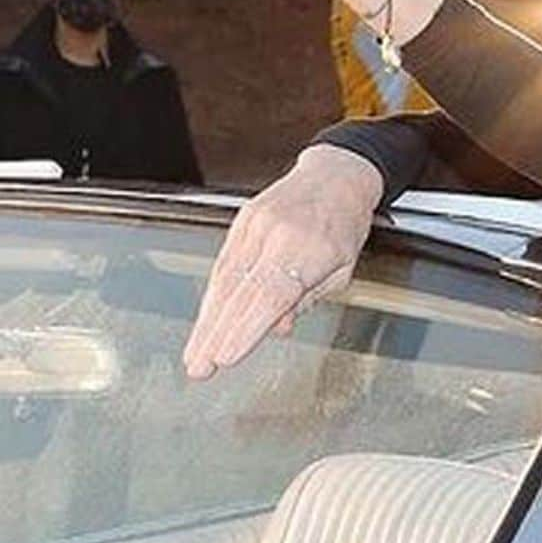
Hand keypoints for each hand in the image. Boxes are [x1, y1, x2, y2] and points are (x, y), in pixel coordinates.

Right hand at [182, 145, 383, 379]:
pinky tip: (205, 320)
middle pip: (242, 291)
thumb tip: (277, 327)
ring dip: (208, 321)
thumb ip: (309, 298)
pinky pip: (224, 262)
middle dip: (217, 334)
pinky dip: (213, 295)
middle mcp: (281, 235)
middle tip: (200, 367)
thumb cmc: (345, 223)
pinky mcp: (244, 220)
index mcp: (313, 248)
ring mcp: (258, 225)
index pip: (272, 295)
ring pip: (225, 279)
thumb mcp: (343, 267)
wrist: (336, 175)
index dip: (247, 328)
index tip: (227, 356)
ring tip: (196, 354)